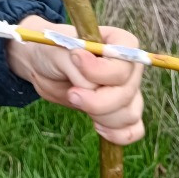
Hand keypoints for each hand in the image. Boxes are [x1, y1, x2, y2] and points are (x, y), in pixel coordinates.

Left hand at [6, 16, 144, 144]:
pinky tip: (98, 127)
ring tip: (77, 102)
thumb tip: (92, 85)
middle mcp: (128, 67)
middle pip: (127, 92)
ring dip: (102, 117)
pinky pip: (133, 130)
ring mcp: (127, 90)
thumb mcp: (61, 50)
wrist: (44, 66)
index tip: (76, 61)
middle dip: (97, 101)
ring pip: (129, 114)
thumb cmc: (54, 50)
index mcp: (120, 42)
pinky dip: (118, 135)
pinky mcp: (119, 111)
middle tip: (72, 94)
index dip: (103, 70)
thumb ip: (78, 66)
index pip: (126, 61)